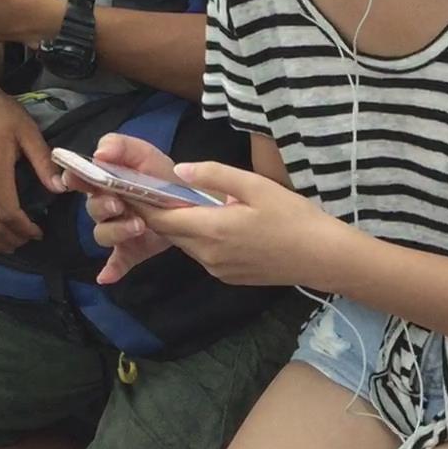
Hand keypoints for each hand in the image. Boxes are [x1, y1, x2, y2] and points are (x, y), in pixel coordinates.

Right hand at [65, 134, 179, 279]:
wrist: (191, 201)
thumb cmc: (161, 175)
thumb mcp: (144, 154)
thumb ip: (121, 146)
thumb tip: (99, 153)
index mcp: (105, 182)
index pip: (80, 180)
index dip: (74, 179)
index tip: (73, 179)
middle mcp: (106, 208)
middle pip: (92, 209)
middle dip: (103, 206)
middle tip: (120, 204)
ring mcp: (117, 231)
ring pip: (103, 234)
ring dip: (116, 231)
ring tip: (139, 226)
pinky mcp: (130, 250)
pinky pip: (116, 262)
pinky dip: (111, 270)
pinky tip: (106, 277)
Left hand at [90, 156, 355, 289]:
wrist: (322, 258)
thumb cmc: (293, 218)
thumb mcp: (255, 186)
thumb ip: (214, 176)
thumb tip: (180, 171)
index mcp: (211, 229)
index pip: (160, 218)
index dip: (140, 203)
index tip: (126, 187)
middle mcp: (207, 255)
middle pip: (170, 233)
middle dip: (155, 213)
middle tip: (145, 190)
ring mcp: (217, 270)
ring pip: (186, 244)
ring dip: (179, 225)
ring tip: (179, 203)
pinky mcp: (228, 277)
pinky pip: (204, 254)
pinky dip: (199, 238)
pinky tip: (212, 223)